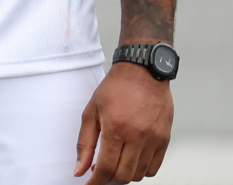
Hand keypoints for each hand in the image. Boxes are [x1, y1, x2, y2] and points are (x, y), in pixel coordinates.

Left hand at [75, 59, 173, 183]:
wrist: (143, 72)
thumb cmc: (114, 89)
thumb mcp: (91, 112)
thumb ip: (85, 143)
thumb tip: (79, 170)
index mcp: (116, 129)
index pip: (107, 168)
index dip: (96, 181)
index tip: (89, 184)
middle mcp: (138, 137)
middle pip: (124, 175)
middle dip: (109, 179)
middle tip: (99, 172)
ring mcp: (154, 139)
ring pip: (140, 174)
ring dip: (125, 175)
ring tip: (114, 163)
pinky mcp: (165, 139)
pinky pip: (154, 167)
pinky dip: (141, 170)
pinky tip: (130, 159)